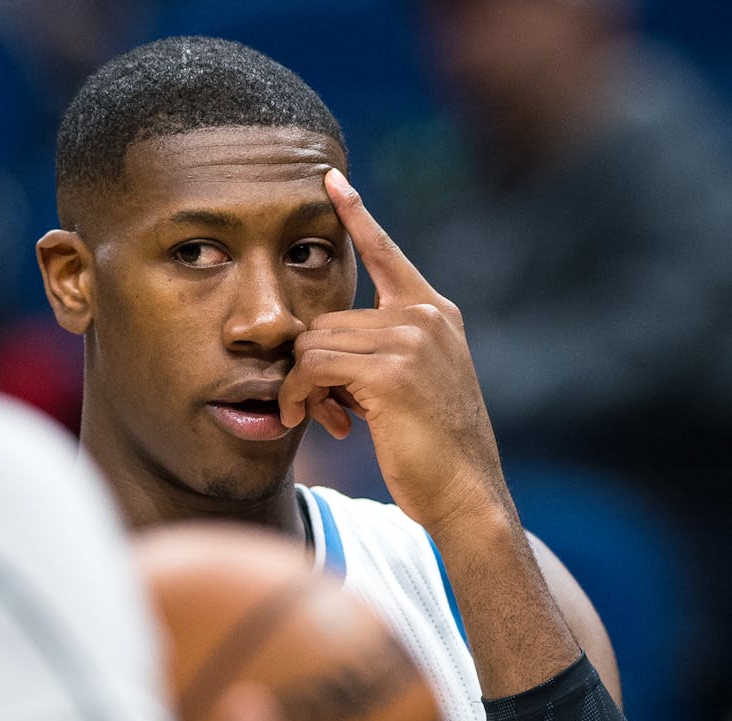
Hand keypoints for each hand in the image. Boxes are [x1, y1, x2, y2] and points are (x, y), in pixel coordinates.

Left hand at [279, 169, 512, 533]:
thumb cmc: (432, 448)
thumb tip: (314, 347)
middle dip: (313, 367)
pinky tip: (321, 424)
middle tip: (324, 409)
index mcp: (434, 313)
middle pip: (327, 320)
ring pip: (314, 345)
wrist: (467, 493)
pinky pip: (312, 368)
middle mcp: (425, 316)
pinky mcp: (389, 371)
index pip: (386, 252)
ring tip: (328, 420)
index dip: (356, 215)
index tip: (330, 179)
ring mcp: (410, 339)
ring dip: (304, 388)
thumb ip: (377, 351)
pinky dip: (301, 397)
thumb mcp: (412, 385)